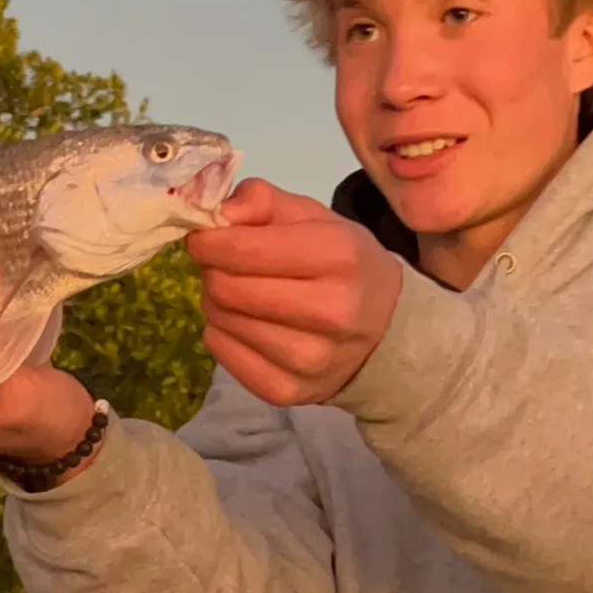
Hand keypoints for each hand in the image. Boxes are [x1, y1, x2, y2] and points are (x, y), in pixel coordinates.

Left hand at [184, 178, 403, 408]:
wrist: (386, 331)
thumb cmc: (343, 263)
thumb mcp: (313, 216)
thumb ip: (263, 200)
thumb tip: (219, 213)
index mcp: (338, 255)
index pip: (241, 249)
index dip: (209, 241)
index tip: (206, 238)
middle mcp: (330, 311)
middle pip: (226, 287)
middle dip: (213, 270)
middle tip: (224, 266)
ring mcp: (310, 359)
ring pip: (220, 320)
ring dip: (217, 301)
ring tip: (241, 294)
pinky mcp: (288, 392)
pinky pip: (221, 353)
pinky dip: (221, 333)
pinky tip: (245, 323)